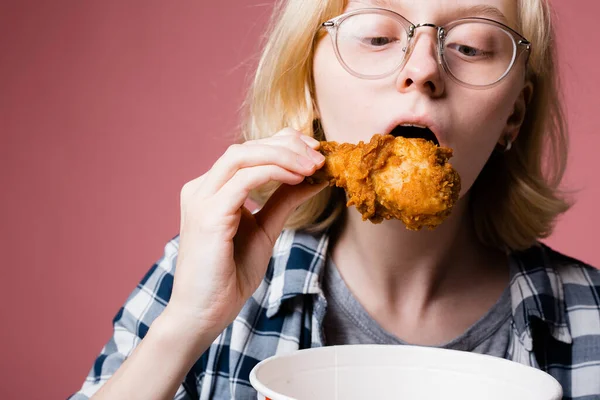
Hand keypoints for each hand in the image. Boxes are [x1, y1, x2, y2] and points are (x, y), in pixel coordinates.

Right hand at [163, 128, 326, 344]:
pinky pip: (243, 180)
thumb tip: (315, 178)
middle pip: (246, 147)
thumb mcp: (264, 230)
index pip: (248, 150)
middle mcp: (201, 188)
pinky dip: (273, 172)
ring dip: (283, 156)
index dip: (283, 143)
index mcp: (211, 190)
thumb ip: (284, 201)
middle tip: (320, 156)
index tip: (315, 152)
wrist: (203, 314)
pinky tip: (297, 179)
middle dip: (287, 146)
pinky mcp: (207, 215)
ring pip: (243, 156)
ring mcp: (201, 200)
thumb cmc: (229, 276)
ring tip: (313, 166)